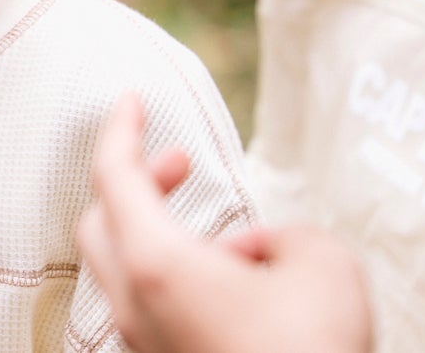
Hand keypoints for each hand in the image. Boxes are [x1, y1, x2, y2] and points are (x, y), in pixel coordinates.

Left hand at [76, 93, 372, 352]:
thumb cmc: (312, 350)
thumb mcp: (322, 262)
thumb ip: (285, 235)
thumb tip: (257, 251)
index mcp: (156, 265)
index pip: (114, 175)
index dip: (120, 127)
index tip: (132, 97)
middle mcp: (134, 309)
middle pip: (101, 223)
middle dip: (138, 180)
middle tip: (182, 162)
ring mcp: (143, 349)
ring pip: (127, 273)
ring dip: (168, 238)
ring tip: (242, 249)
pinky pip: (153, 312)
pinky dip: (180, 284)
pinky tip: (240, 292)